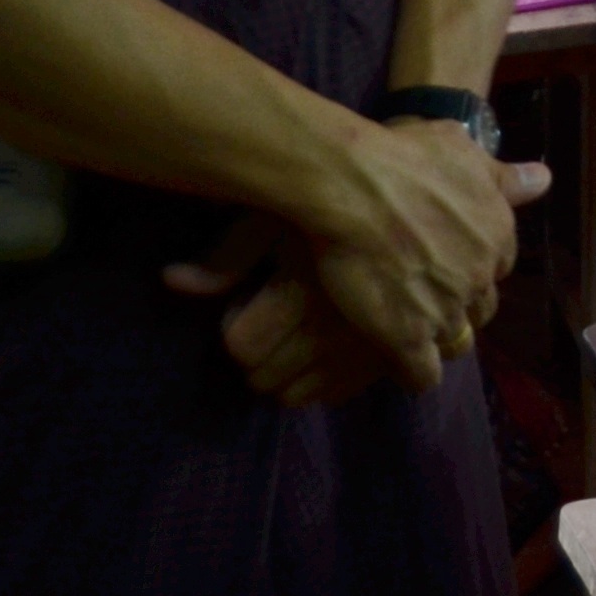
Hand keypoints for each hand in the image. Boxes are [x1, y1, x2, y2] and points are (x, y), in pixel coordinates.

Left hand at [165, 215, 395, 409]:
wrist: (425, 202)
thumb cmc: (342, 201)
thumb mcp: (276, 214)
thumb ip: (226, 254)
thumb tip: (170, 280)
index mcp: (303, 291)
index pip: (240, 344)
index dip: (234, 324)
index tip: (247, 301)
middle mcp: (334, 329)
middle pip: (264, 377)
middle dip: (255, 354)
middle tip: (270, 316)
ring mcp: (367, 349)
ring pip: (298, 394)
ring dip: (286, 372)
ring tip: (297, 332)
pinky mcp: (396, 358)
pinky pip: (338, 394)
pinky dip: (323, 379)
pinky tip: (328, 345)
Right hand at [298, 118, 547, 391]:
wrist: (354, 185)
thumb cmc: (405, 158)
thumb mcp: (462, 151)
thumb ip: (503, 176)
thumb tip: (543, 180)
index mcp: (497, 233)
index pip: (498, 263)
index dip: (474, 262)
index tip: (448, 256)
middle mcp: (480, 276)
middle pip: (481, 305)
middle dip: (461, 301)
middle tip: (426, 290)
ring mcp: (447, 310)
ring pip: (457, 339)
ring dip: (440, 335)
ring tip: (411, 324)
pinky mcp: (409, 338)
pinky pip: (424, 374)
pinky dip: (416, 372)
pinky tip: (401, 361)